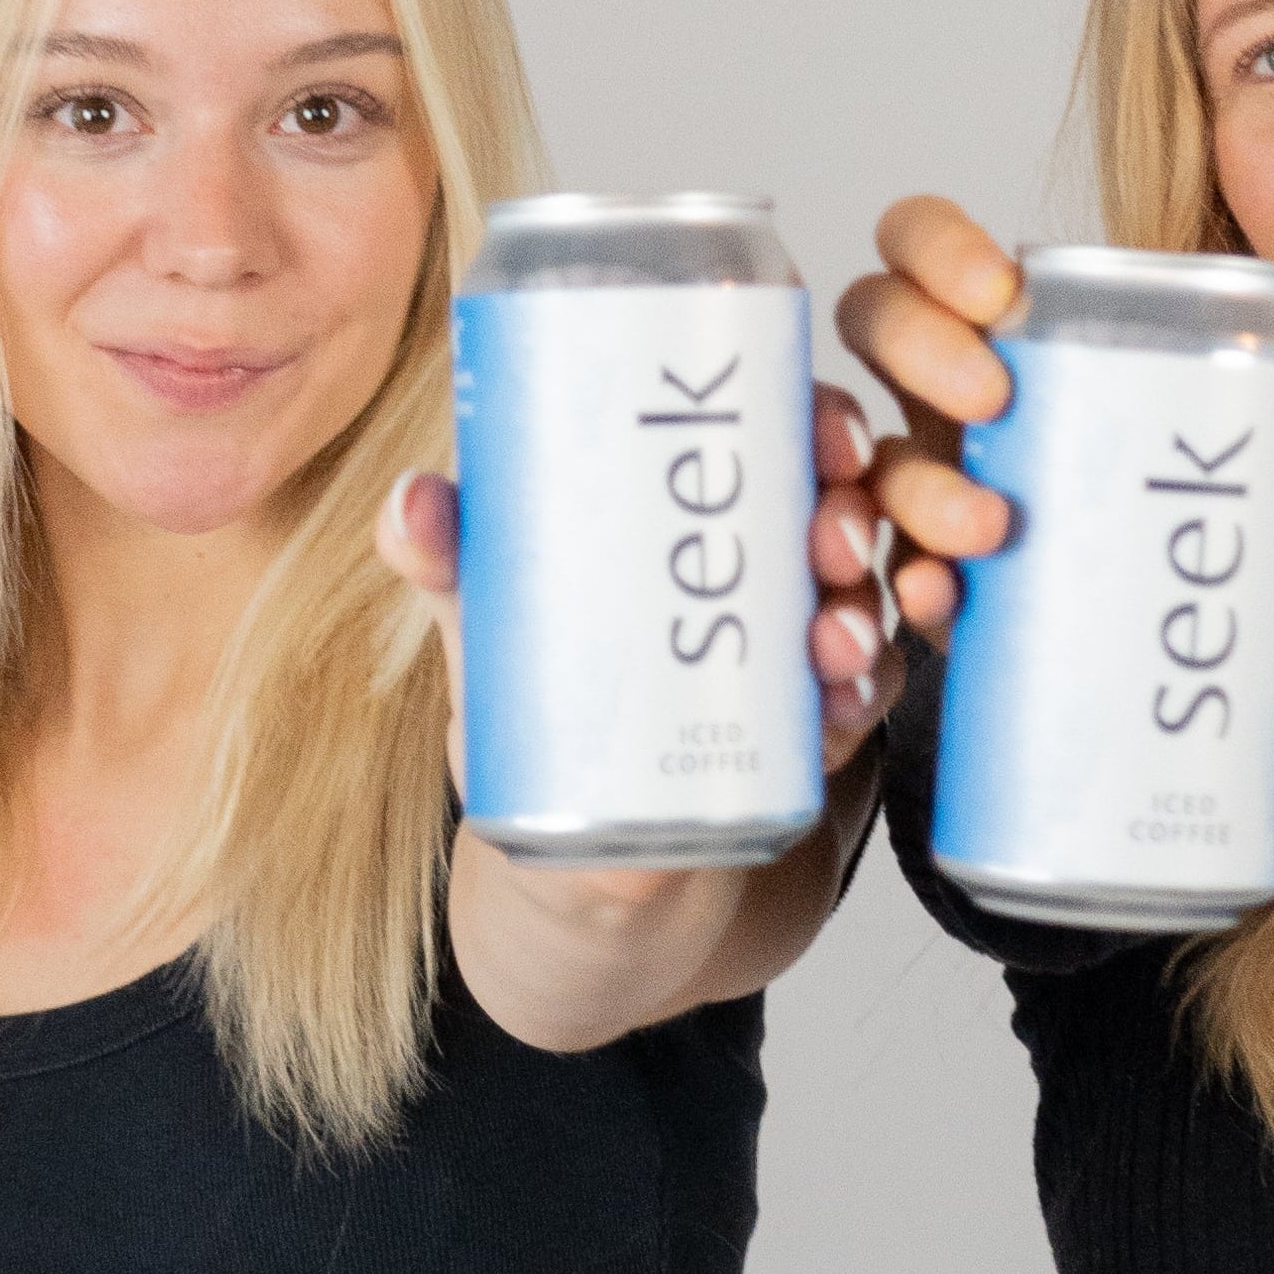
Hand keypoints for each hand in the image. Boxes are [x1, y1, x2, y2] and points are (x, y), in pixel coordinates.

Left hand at [376, 381, 899, 781]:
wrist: (575, 851)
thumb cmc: (536, 696)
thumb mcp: (491, 618)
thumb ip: (451, 562)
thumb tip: (412, 506)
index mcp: (699, 505)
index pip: (782, 433)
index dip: (822, 422)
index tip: (825, 434)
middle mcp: (761, 564)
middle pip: (837, 513)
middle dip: (851, 517)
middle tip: (830, 540)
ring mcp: (789, 650)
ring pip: (856, 606)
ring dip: (860, 610)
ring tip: (833, 636)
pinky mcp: (804, 736)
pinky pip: (855, 705)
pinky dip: (860, 700)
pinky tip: (844, 704)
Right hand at [833, 192, 1273, 635]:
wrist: (1142, 627)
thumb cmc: (1174, 504)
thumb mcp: (1241, 471)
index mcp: (1007, 330)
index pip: (926, 244)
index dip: (936, 247)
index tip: (1000, 292)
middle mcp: (945, 394)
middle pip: (877, 325)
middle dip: (919, 347)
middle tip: (996, 396)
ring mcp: (928, 483)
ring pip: (875, 457)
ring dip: (917, 482)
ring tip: (990, 524)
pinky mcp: (933, 577)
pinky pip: (896, 573)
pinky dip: (911, 585)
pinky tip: (942, 602)